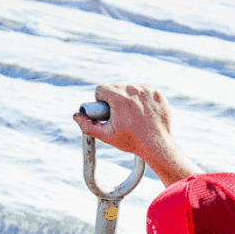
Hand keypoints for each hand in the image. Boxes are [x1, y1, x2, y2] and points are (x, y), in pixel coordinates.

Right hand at [74, 83, 201, 185]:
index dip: (100, 101)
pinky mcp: (157, 93)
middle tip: (120, 115)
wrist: (158, 146)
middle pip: (115, 87)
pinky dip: (142, 99)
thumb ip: (88, 126)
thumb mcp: (107, 136)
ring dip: (128, 98)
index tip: (107, 111)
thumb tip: (76, 116)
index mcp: (119, 98)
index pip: (101, 89)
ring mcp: (147, 90)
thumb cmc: (132, 141)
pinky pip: (144, 91)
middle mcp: (133, 90)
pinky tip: (144, 112)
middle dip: (114, 99)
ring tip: (133, 115)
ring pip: (130, 88)